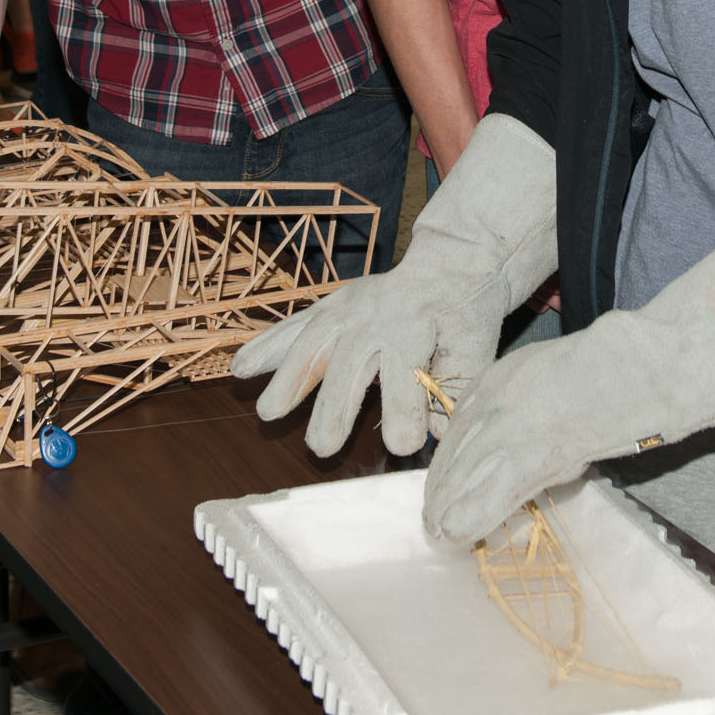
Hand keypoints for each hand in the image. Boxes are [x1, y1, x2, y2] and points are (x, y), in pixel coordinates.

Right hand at [231, 113, 558, 455]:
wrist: (449, 265)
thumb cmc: (462, 313)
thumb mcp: (475, 343)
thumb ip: (457, 385)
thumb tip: (440, 432)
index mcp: (418, 325)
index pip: (408, 372)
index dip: (406, 409)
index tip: (403, 446)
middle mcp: (378, 315)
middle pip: (352, 362)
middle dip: (335, 405)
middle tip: (321, 449)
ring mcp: (348, 309)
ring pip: (314, 341)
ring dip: (288, 378)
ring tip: (269, 414)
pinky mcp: (329, 307)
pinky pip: (295, 326)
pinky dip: (266, 346)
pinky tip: (239, 368)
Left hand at [422, 210, 714, 543]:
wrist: (623, 370)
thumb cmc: (601, 370)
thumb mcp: (548, 376)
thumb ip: (526, 404)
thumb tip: (527, 441)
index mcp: (494, 383)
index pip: (458, 430)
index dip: (449, 463)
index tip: (442, 484)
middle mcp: (489, 405)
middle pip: (453, 457)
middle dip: (441, 490)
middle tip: (432, 518)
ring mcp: (504, 431)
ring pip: (461, 478)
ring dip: (447, 508)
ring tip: (438, 531)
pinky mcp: (525, 458)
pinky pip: (488, 495)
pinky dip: (468, 516)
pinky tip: (454, 533)